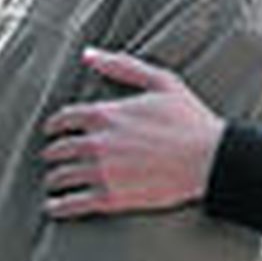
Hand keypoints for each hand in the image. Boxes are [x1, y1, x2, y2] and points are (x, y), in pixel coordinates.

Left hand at [40, 49, 225, 219]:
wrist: (209, 159)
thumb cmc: (189, 120)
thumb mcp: (161, 81)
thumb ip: (122, 66)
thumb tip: (89, 55)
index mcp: (106, 114)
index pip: (64, 119)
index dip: (54, 125)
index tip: (53, 130)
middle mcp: (97, 144)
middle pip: (59, 148)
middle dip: (53, 151)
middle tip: (53, 155)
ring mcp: (102, 172)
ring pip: (61, 176)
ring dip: (53, 177)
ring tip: (53, 180)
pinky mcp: (111, 198)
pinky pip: (73, 204)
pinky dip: (58, 206)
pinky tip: (54, 205)